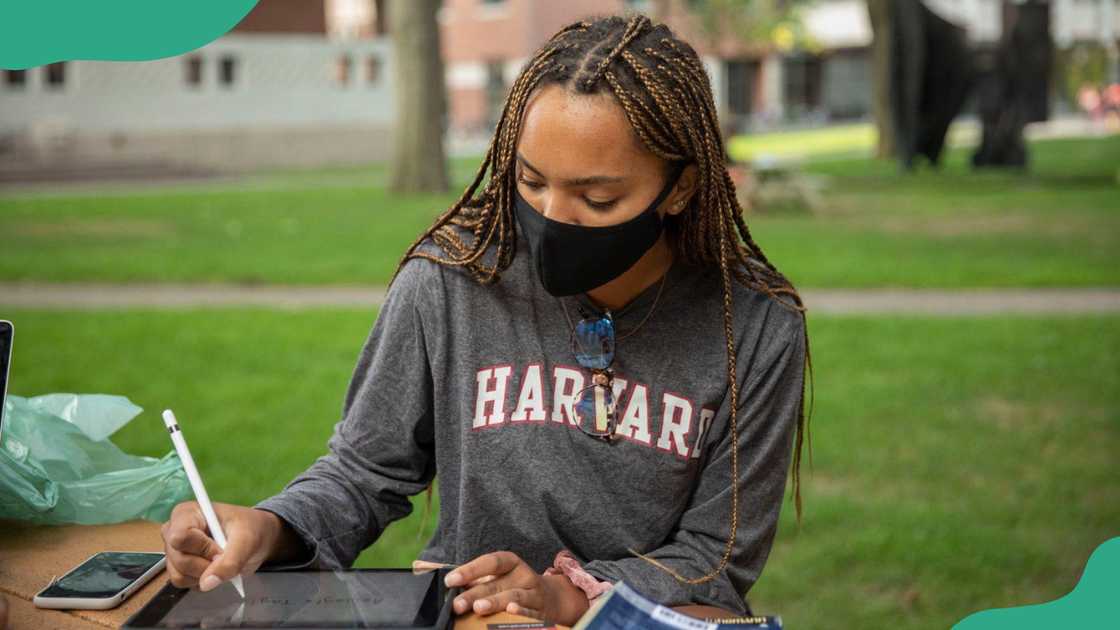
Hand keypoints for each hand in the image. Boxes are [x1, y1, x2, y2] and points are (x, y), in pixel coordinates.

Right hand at [160, 501, 288, 590]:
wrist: (256, 539)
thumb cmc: (250, 529)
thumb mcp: (248, 540)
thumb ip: (230, 561)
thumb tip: (207, 583)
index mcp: (187, 513)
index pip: (179, 537)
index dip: (202, 548)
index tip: (221, 549)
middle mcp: (174, 530)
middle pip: (179, 559)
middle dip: (206, 565)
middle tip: (225, 555)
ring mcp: (173, 550)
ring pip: (178, 575)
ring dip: (204, 575)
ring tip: (220, 561)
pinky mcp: (177, 567)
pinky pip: (183, 583)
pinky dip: (202, 581)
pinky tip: (214, 569)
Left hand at [445, 551, 589, 625]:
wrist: (552, 599)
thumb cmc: (514, 587)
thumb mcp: (500, 578)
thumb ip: (478, 581)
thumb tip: (451, 588)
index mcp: (511, 563)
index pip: (491, 562)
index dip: (470, 569)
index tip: (450, 580)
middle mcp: (524, 575)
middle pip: (497, 583)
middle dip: (475, 594)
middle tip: (456, 604)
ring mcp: (534, 593)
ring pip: (514, 596)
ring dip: (495, 602)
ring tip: (478, 608)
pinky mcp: (542, 611)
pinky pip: (531, 612)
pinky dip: (521, 612)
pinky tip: (510, 611)